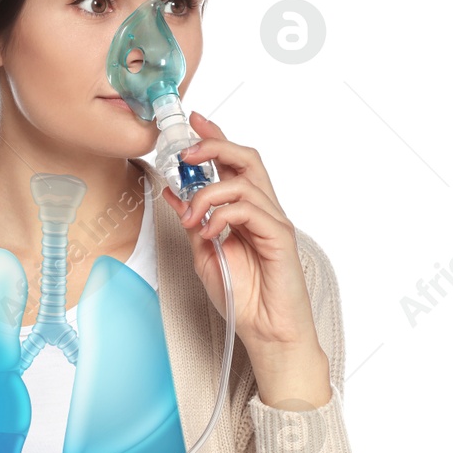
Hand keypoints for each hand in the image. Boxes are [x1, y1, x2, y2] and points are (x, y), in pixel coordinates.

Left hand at [160, 111, 320, 354]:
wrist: (267, 332)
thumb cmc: (242, 296)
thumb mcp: (204, 254)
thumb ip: (192, 222)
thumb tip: (173, 192)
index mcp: (245, 210)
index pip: (233, 163)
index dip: (215, 138)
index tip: (194, 121)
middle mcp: (263, 210)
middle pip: (246, 158)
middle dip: (215, 147)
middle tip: (187, 153)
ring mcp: (273, 221)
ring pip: (244, 182)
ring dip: (208, 194)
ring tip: (191, 218)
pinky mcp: (280, 237)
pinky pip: (251, 210)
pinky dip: (224, 214)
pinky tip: (211, 231)